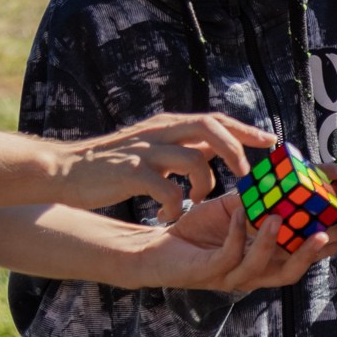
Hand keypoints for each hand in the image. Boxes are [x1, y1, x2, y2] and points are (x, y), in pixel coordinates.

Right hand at [58, 111, 273, 220]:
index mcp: (168, 126)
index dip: (246, 130)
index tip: (272, 142)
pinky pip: (167, 188)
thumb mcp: (153, 147)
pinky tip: (167, 216)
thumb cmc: (112, 165)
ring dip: (205, 183)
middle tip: (247, 176)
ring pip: (193, 158)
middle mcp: (160, 132)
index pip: (216, 119)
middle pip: (210, 127)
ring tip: (198, 200)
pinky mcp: (131, 173)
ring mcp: (145, 151)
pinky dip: (175, 205)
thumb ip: (183, 145)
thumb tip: (217, 148)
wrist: (64, 171)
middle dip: (236, 150)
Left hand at [149, 192, 336, 292]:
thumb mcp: (236, 209)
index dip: (328, 242)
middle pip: (293, 269)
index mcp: (265, 260)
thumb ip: (263, 199)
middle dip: (314, 250)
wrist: (155, 247)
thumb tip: (293, 173)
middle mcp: (253, 274)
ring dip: (274, 244)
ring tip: (282, 218)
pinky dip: (237, 234)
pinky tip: (241, 213)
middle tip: (333, 227)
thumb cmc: (198, 230)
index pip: (304, 254)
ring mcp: (231, 277)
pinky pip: (228, 257)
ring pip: (262, 269)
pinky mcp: (208, 273)